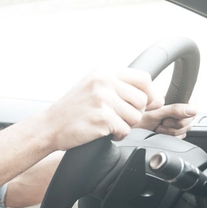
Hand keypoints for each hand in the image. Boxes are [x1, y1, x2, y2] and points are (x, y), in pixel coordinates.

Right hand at [41, 67, 162, 150]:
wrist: (48, 126)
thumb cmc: (73, 109)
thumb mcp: (93, 86)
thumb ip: (121, 86)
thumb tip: (157, 98)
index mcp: (104, 71)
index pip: (143, 78)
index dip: (150, 94)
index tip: (147, 105)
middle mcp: (104, 82)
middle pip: (142, 100)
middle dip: (134, 113)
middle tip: (117, 118)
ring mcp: (102, 99)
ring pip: (135, 117)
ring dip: (125, 125)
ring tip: (107, 124)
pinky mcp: (102, 117)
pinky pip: (125, 130)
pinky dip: (117, 135)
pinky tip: (103, 132)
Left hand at [135, 103, 196, 138]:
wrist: (129, 130)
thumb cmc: (137, 118)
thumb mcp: (155, 113)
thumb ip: (174, 110)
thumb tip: (193, 110)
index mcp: (173, 100)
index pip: (191, 105)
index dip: (186, 113)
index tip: (173, 117)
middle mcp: (175, 109)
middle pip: (190, 119)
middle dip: (176, 125)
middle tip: (163, 123)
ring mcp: (174, 120)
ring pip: (186, 128)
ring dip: (172, 131)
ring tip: (158, 128)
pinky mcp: (172, 130)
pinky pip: (181, 135)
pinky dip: (171, 137)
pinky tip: (160, 133)